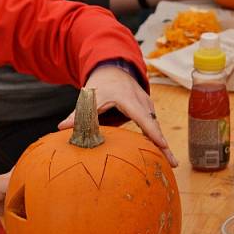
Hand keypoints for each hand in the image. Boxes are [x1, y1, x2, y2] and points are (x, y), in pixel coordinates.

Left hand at [58, 66, 178, 166]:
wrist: (112, 70)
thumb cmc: (100, 85)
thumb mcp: (88, 98)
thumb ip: (77, 114)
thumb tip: (61, 128)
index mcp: (128, 99)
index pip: (142, 117)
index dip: (152, 132)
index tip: (162, 145)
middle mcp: (141, 101)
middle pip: (154, 125)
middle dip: (163, 144)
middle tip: (172, 163)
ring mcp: (147, 105)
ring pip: (155, 126)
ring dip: (161, 143)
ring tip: (170, 162)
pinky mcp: (148, 109)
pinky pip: (153, 125)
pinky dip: (156, 138)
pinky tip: (161, 153)